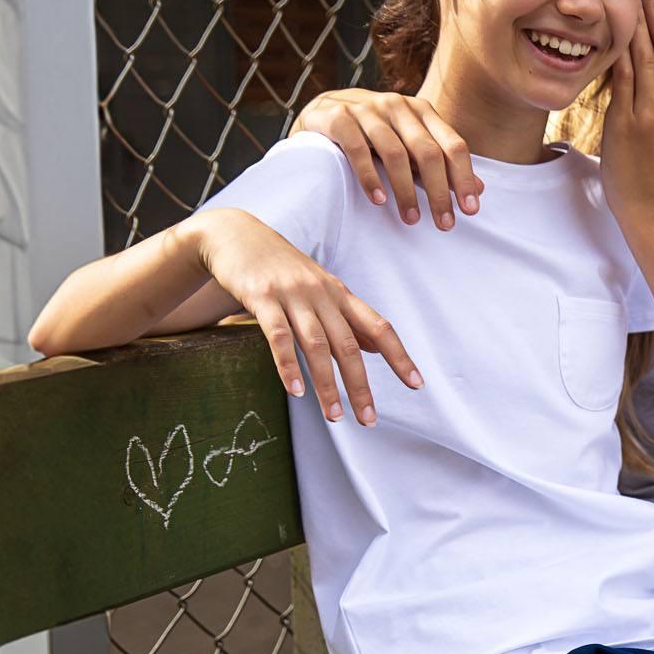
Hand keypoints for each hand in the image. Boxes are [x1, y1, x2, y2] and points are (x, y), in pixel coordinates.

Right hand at [189, 208, 420, 425]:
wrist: (236, 234)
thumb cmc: (283, 268)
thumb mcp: (322, 288)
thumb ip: (347, 317)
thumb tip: (378, 347)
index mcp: (341, 294)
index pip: (379, 327)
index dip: (400, 357)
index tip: (417, 384)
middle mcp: (322, 294)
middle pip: (349, 345)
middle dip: (360, 386)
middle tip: (368, 419)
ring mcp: (292, 295)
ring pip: (317, 345)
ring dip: (327, 384)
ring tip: (334, 416)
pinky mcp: (262, 297)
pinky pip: (279, 336)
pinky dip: (288, 365)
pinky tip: (296, 391)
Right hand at [292, 88, 483, 228]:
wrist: (321, 113)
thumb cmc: (374, 136)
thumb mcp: (410, 146)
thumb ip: (441, 166)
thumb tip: (480, 191)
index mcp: (421, 111)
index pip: (453, 145)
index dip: (464, 179)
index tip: (470, 211)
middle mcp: (397, 105)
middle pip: (427, 152)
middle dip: (438, 192)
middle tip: (444, 225)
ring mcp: (365, 108)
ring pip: (395, 153)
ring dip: (406, 191)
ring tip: (412, 219)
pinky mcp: (336, 117)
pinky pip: (357, 149)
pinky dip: (370, 177)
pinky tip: (379, 201)